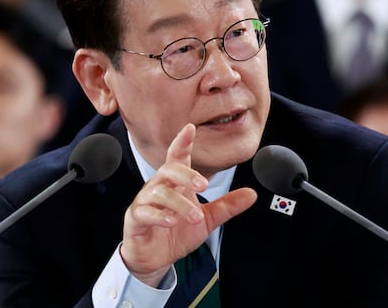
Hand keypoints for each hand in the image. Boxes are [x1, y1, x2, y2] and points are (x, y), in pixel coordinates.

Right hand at [120, 123, 256, 286]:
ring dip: (179, 203)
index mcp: (175, 183)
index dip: (182, 142)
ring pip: (159, 192)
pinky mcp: (136, 218)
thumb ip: (226, 206)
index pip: (177, 157)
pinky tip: (171, 221)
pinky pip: (144, 211)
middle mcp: (159, 188)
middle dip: (186, 174)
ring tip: (194, 216)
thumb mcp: (207, 220)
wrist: (155, 258)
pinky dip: (159, 215)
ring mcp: (145, 202)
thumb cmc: (176, 233)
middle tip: (204, 186)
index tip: (190, 128)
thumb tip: (252, 194)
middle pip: (168, 169)